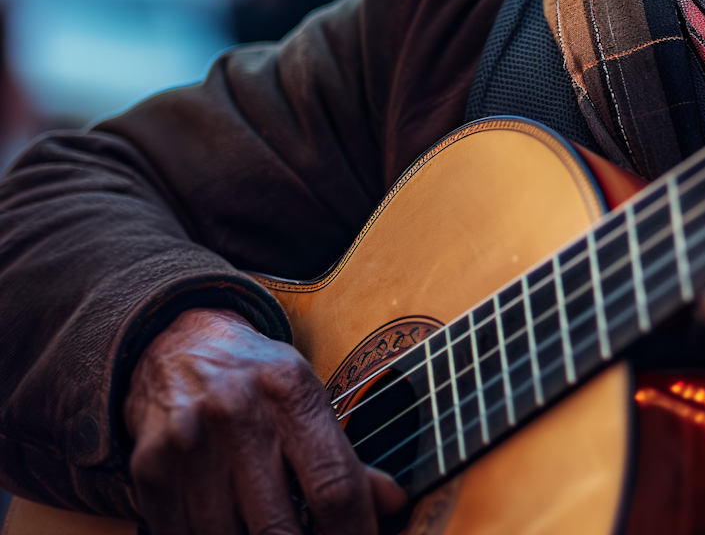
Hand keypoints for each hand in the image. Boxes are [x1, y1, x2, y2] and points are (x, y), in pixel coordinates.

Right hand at [124, 309, 405, 534]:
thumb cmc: (258, 380)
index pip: (334, 484)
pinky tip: (236, 528)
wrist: (177, 348)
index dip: (354, 533)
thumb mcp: (307, 397)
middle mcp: (236, 414)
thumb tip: (394, 502)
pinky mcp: (149, 474)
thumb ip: (347, 455)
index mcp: (289, 389)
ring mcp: (187, 447)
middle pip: (279, 528)